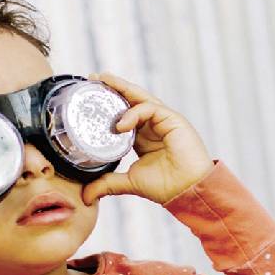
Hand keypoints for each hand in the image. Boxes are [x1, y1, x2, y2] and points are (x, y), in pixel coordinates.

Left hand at [80, 74, 213, 204]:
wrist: (188, 191)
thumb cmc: (166, 186)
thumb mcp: (129, 182)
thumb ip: (107, 183)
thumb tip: (86, 196)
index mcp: (143, 137)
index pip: (124, 114)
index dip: (108, 106)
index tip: (90, 98)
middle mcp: (153, 125)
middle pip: (131, 100)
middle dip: (113, 87)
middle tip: (94, 78)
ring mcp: (164, 120)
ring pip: (140, 98)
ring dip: (121, 88)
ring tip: (103, 82)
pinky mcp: (173, 119)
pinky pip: (150, 108)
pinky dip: (133, 113)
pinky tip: (120, 125)